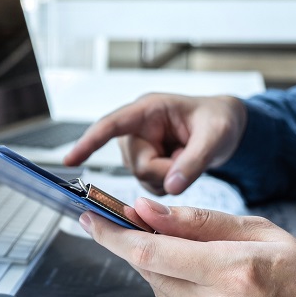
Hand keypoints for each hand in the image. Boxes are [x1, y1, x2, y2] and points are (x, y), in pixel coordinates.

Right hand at [64, 93, 246, 194]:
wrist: (226, 127)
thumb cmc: (219, 120)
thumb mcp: (214, 137)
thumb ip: (194, 161)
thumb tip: (171, 186)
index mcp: (147, 110)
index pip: (111, 125)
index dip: (89, 142)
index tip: (69, 159)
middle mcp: (136, 129)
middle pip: (136, 164)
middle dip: (164, 170)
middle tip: (190, 160)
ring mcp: (138, 147)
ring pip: (142, 178)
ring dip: (167, 177)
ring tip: (186, 158)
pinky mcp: (143, 162)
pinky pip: (149, 184)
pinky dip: (167, 182)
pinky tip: (179, 168)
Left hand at [79, 199, 295, 296]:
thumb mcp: (263, 235)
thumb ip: (199, 222)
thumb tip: (146, 209)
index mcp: (232, 273)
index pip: (148, 250)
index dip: (111, 232)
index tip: (88, 217)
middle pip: (149, 271)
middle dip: (142, 246)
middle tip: (151, 230)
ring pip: (160, 294)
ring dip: (168, 274)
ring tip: (210, 270)